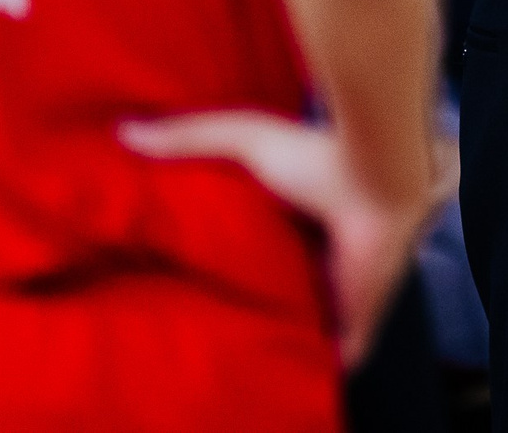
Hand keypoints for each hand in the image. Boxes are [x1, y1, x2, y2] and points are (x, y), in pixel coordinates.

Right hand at [119, 110, 442, 363]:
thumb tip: (126, 132)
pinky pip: (340, 351)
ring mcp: (344, 283)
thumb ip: (190, 137)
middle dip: (264, 295)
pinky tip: (293, 376)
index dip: (244, 253)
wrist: (381, 174)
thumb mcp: (244, 137)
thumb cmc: (317, 153)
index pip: (272, 238)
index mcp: (302, 209)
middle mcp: (324, 248)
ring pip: (313, 317)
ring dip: (289, 331)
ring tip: (245, 351)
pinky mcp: (359, 312)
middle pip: (290, 280)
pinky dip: (322, 364)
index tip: (206, 269)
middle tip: (219, 316)